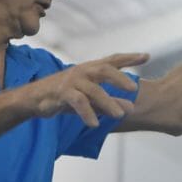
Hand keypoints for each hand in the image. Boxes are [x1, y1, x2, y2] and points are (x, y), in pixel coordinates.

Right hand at [33, 52, 148, 125]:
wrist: (34, 98)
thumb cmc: (66, 96)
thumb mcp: (90, 99)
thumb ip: (110, 102)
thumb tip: (131, 109)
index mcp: (91, 69)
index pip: (113, 60)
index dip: (130, 57)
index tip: (147, 56)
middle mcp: (83, 71)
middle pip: (105, 69)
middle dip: (120, 78)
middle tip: (133, 88)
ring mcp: (72, 80)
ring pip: (93, 90)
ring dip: (108, 102)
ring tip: (119, 115)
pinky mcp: (62, 92)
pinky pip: (78, 102)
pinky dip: (87, 113)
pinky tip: (94, 124)